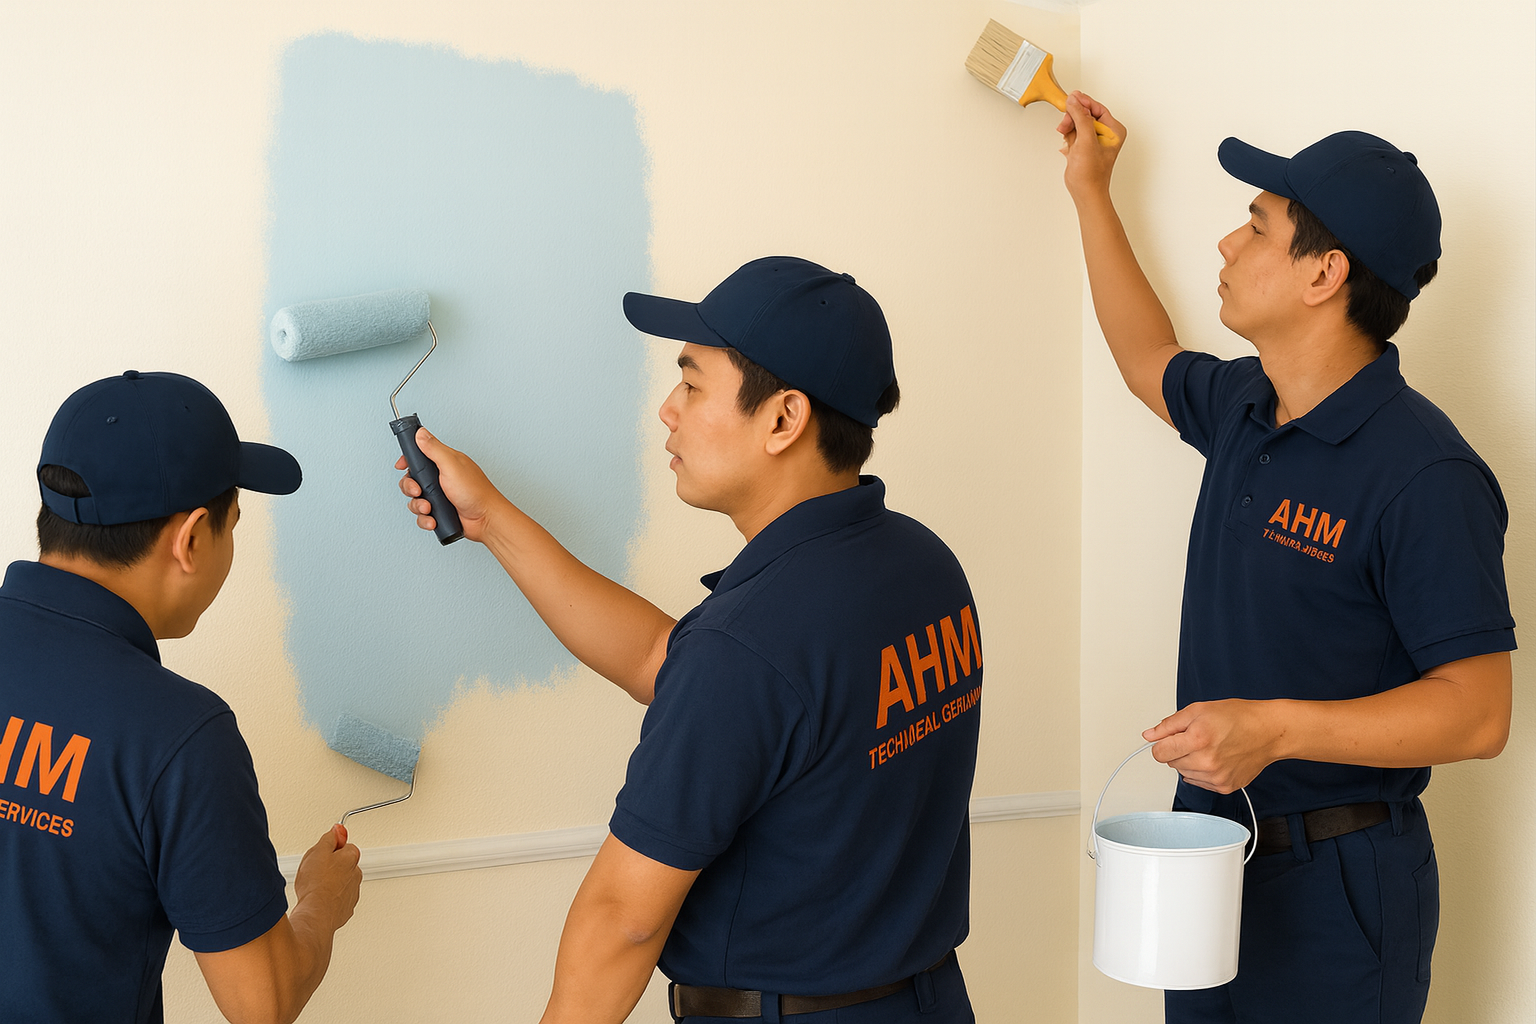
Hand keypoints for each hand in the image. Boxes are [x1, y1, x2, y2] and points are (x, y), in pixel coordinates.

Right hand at [294, 825, 361, 930]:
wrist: (316, 915)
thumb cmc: (316, 885)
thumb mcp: (318, 852)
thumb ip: (329, 838)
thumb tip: (338, 829)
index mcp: (352, 858)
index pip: (345, 846)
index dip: (331, 849)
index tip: (321, 853)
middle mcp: (356, 875)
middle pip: (344, 864)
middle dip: (331, 866)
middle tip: (315, 871)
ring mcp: (352, 893)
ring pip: (341, 882)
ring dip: (330, 883)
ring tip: (314, 887)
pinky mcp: (346, 909)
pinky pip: (337, 899)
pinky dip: (329, 898)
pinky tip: (317, 899)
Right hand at [395, 428, 502, 543]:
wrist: (486, 519)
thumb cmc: (475, 492)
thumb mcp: (451, 465)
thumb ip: (434, 449)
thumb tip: (421, 433)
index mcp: (444, 462)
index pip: (420, 456)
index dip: (408, 460)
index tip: (401, 465)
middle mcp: (441, 478)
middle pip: (412, 479)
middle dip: (410, 487)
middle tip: (418, 491)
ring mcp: (440, 496)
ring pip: (415, 499)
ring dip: (417, 506)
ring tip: (429, 508)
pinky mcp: (440, 512)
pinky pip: (422, 516)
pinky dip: (425, 519)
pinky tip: (433, 520)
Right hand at [1058, 90, 1124, 201]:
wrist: (1085, 192)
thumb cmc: (1091, 174)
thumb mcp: (1086, 141)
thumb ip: (1081, 118)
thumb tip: (1074, 101)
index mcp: (1113, 130)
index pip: (1097, 108)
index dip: (1083, 103)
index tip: (1071, 98)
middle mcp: (1105, 134)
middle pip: (1085, 114)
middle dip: (1073, 118)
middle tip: (1065, 125)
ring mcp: (1093, 140)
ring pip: (1077, 123)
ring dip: (1069, 129)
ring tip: (1067, 140)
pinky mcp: (1083, 147)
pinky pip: (1073, 133)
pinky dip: (1068, 138)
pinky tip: (1068, 148)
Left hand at [1142, 699, 1279, 793]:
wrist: (1269, 731)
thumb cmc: (1238, 717)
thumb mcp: (1198, 710)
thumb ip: (1169, 725)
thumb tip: (1149, 735)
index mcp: (1197, 739)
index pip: (1159, 753)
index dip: (1162, 744)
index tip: (1170, 739)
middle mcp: (1206, 762)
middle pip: (1171, 763)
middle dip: (1178, 750)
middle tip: (1198, 738)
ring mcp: (1216, 777)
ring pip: (1184, 774)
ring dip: (1190, 762)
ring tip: (1210, 747)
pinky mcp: (1225, 787)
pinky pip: (1199, 782)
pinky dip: (1202, 772)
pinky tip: (1217, 758)